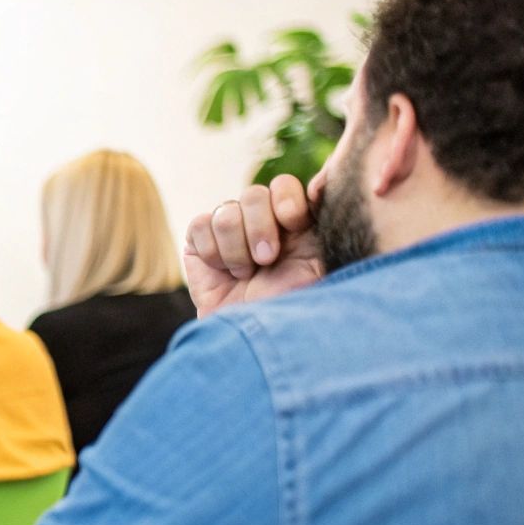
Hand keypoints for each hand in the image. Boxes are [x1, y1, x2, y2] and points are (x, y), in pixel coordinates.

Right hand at [183, 174, 324, 316]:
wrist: (251, 340)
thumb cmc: (292, 308)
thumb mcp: (319, 266)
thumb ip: (324, 225)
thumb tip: (320, 183)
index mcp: (294, 224)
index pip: (284, 186)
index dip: (286, 199)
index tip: (294, 224)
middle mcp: (261, 223)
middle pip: (255, 193)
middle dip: (260, 228)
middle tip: (265, 260)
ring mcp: (229, 232)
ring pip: (226, 210)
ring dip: (236, 247)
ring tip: (244, 274)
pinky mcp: (199, 242)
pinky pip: (200, 224)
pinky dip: (212, 251)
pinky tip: (223, 272)